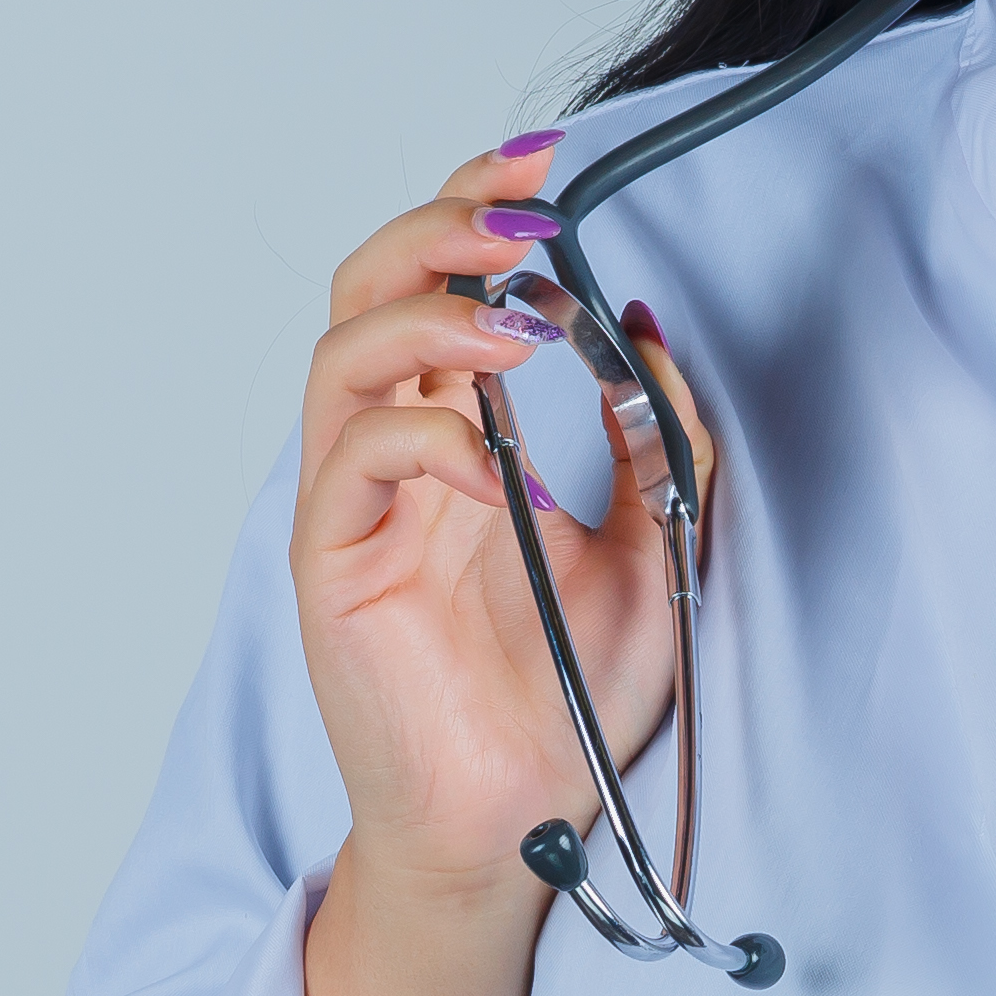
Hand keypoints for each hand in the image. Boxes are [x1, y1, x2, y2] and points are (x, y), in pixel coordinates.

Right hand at [291, 140, 713, 925]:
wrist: (517, 829)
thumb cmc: (566, 699)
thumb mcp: (659, 550)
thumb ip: (661, 444)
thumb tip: (645, 328)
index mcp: (460, 431)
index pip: (445, 282)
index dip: (481, 207)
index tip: (553, 166)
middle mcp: (397, 452)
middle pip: (371, 288)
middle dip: (443, 228)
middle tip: (523, 214)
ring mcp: (357, 506)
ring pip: (343, 355)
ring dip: (427, 315)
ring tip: (511, 320)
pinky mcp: (334, 566)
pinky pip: (353, 466)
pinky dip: (420, 437)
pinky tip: (488, 460)